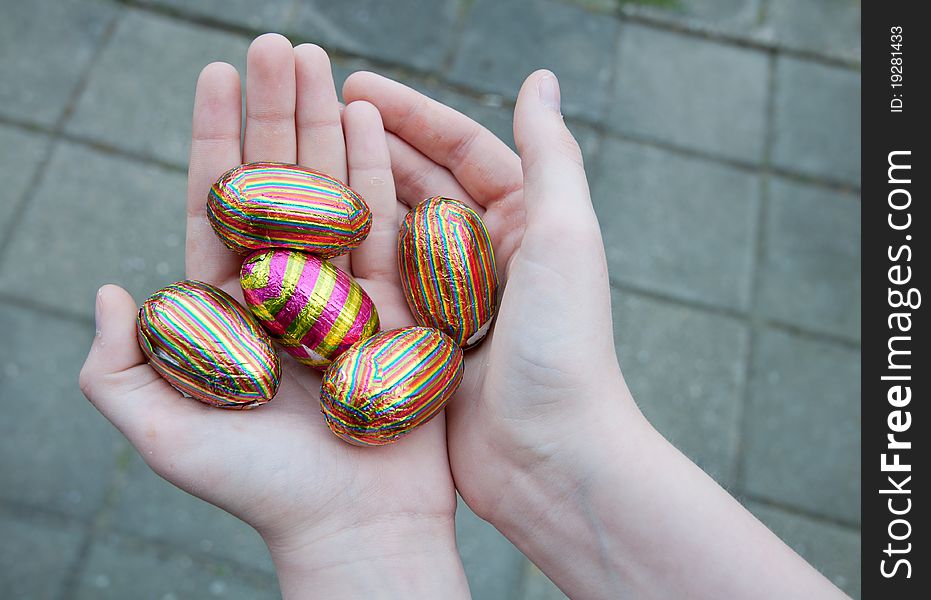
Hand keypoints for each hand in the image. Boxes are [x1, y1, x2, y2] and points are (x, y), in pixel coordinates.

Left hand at [79, 35, 467, 597]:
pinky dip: (373, 168)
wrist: (353, 523)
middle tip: (274, 43)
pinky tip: (364, 118)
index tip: (213, 74)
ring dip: (321, 122)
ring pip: (328, 189)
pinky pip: (383, 223)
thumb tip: (111, 287)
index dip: (212, 139)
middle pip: (275, 182)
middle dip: (271, 110)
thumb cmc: (256, 488)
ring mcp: (343, 289)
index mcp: (231, 305)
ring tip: (317, 59)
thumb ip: (120, 364)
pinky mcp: (395, 301)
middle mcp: (286, 287)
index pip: (215, 204)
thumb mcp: (162, 432)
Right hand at [344, 67, 635, 526]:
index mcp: (530, 220)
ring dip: (353, 197)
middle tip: (311, 118)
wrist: (552, 459)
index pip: (465, 148)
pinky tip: (303, 241)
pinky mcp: (426, 342)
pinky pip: (381, 288)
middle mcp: (492, 255)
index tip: (353, 84)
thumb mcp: (565, 238)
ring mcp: (456, 300)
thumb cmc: (565, 347)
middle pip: (423, 184)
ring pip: (395, 233)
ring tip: (296, 167)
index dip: (412, 113)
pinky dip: (349, 261)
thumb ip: (551, 154)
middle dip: (372, 146)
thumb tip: (540, 77)